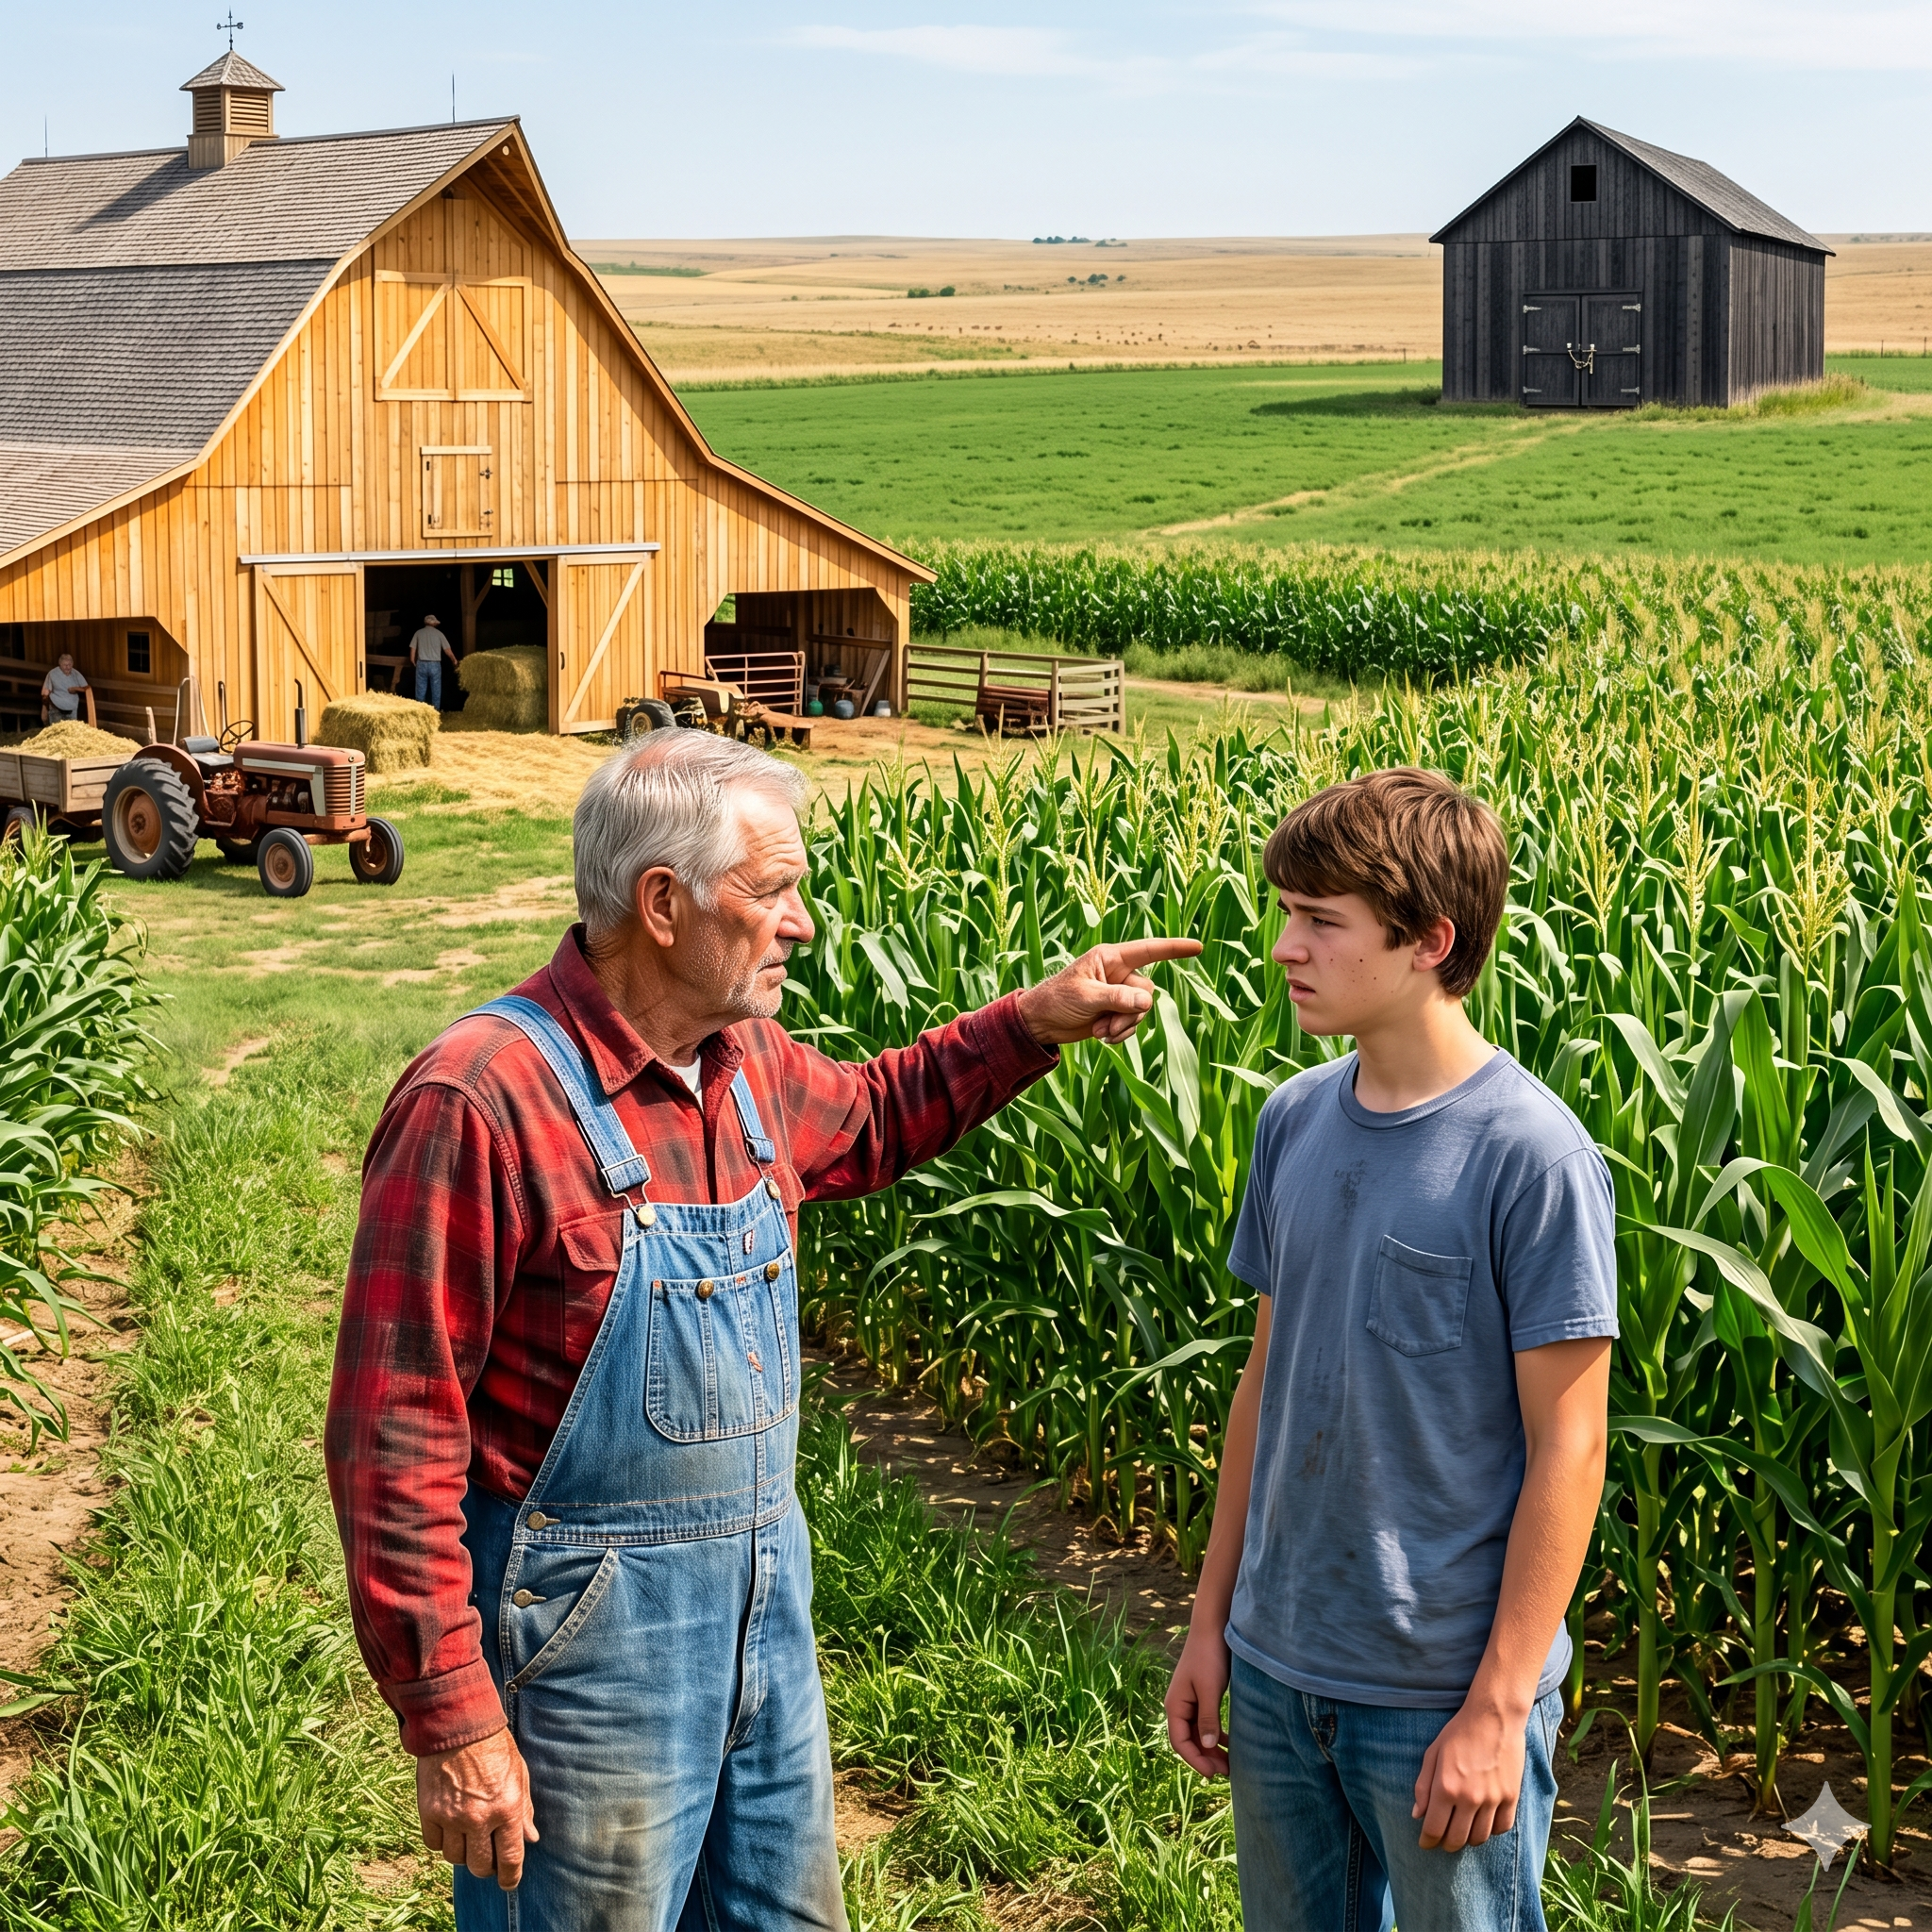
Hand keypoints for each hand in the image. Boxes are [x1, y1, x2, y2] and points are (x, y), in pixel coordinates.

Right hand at [417, 1728, 539, 1889]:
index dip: (510, 1877)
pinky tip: (449, 1827)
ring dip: (463, 1852)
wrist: (459, 1725)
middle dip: (486, 1867)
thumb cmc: (494, 1746)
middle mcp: (478, 1818)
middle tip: (487, 1858)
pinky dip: (442, 1841)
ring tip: (469, 1836)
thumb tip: (530, 1838)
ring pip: (455, 1858)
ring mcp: (451, 1817)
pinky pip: (434, 1844)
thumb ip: (524, 1809)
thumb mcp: (519, 1773)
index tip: (509, 1883)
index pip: (509, 1858)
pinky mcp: (429, 1811)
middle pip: (479, 1866)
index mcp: (506, 1808)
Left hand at [1017, 937, 1204, 1046]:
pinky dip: (1121, 1033)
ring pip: (1142, 1010)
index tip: (1198, 947)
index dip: (1174, 948)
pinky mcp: (1116, 1012)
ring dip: (1124, 1025)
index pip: (1149, 950)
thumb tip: (1148, 1001)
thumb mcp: (1086, 997)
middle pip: (1147, 991)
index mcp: (1110, 958)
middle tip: (1105, 1025)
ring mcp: (1118, 993)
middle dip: (1130, 1012)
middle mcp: (1118, 973)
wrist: (1040, 1023)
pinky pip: (1133, 1023)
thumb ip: (1117, 997)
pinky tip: (1102, 1038)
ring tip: (1099, 1032)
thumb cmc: (1056, 1000)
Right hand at [1165, 1627, 1230, 1776]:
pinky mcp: (1201, 1696)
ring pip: (1198, 1733)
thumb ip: (1208, 1718)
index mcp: (1175, 1705)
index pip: (1180, 1742)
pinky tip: (1228, 1742)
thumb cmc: (1209, 1657)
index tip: (1213, 1774)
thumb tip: (1208, 1746)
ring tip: (1229, 1763)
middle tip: (1226, 1772)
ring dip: (1211, 1749)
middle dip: (1205, 1758)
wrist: (1212, 1629)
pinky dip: (1215, 1735)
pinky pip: (1205, 1723)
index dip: (1195, 1760)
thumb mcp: (1209, 1689)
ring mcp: (1190, 1702)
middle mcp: (1179, 1706)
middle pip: (1189, 1741)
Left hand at [1413, 1701, 1525, 1851]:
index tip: (1425, 1843)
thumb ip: (1423, 1786)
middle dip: (1446, 1844)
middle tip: (1442, 1840)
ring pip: (1479, 1838)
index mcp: (1446, 1787)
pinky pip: (1501, 1828)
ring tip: (1462, 1831)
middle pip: (1457, 1839)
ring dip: (1468, 1839)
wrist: (1494, 1718)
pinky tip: (1482, 1823)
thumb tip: (1417, 1815)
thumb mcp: (1433, 1754)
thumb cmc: (1458, 1733)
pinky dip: (1490, 1831)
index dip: (1427, 1841)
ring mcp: (1493, 1799)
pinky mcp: (1511, 1797)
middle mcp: (1470, 1798)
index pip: (1434, 1829)